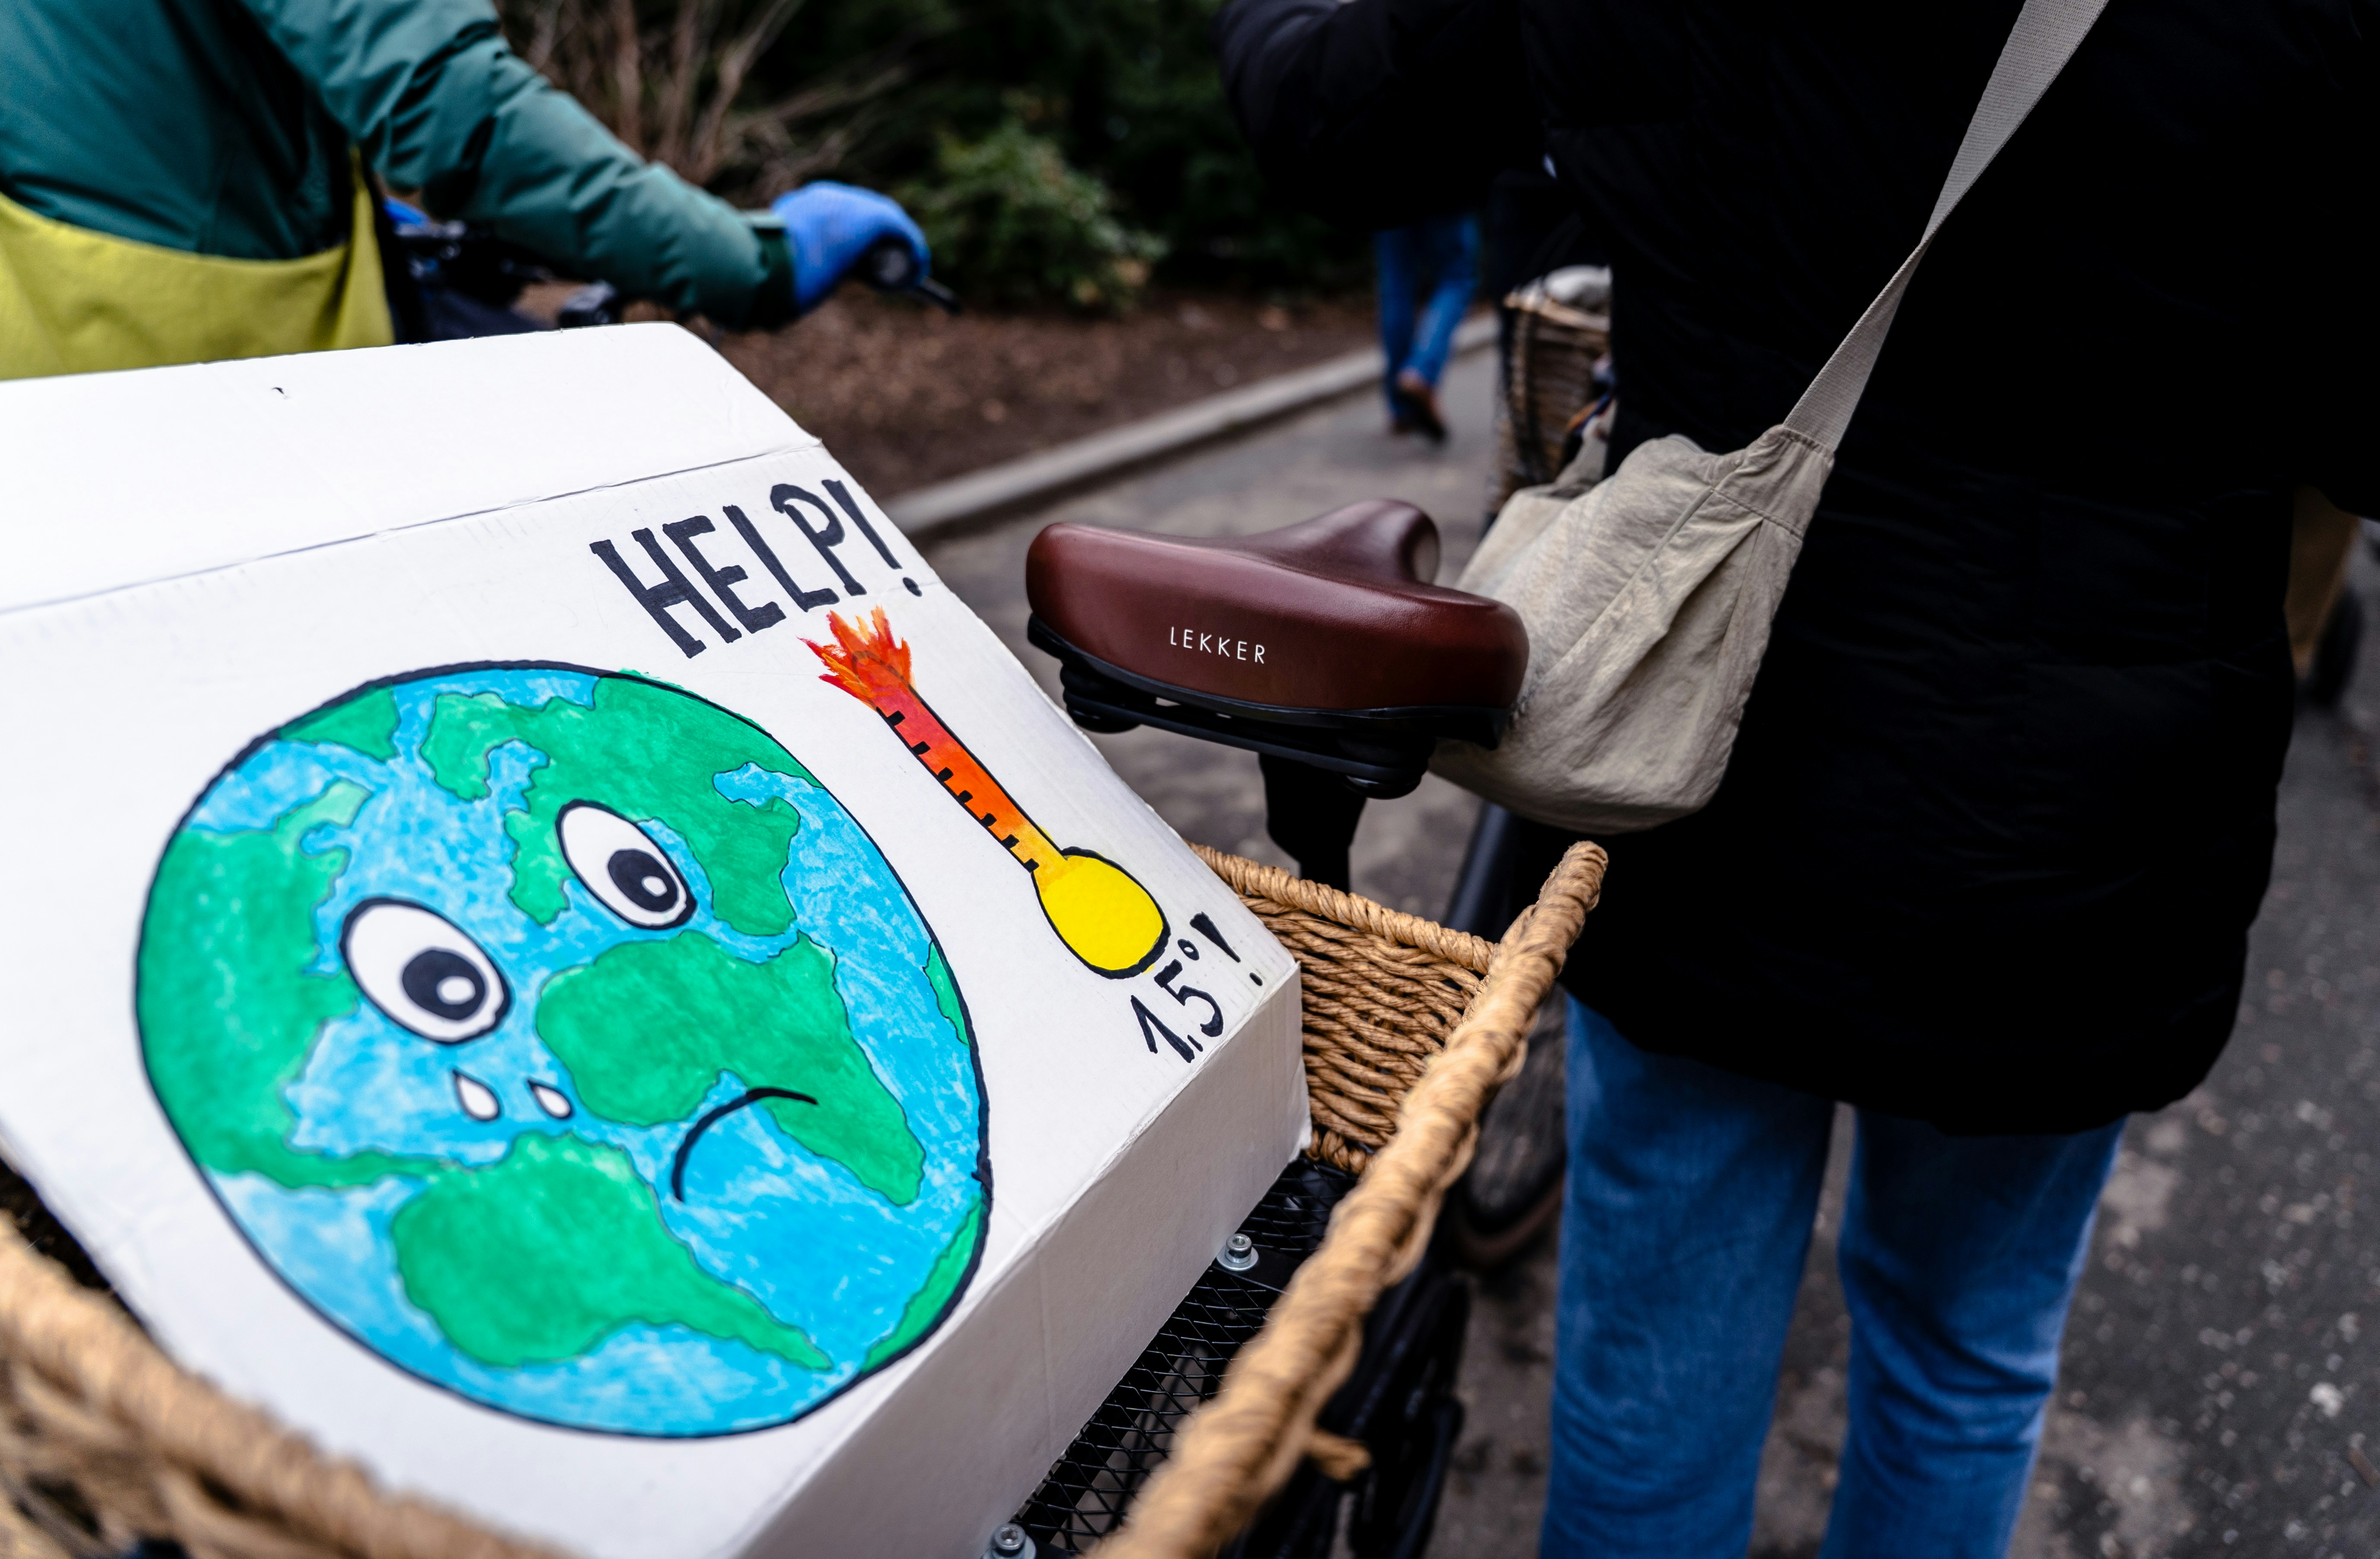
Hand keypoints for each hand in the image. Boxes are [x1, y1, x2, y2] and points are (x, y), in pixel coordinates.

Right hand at [770, 183, 929, 314]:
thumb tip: (773, 290)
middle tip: (891, 265)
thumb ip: (779, 271)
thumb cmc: (764, 271)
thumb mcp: (773, 268)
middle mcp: (829, 197)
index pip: (836, 216)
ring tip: (909, 271)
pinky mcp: (875, 217)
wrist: (773, 258)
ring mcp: (852, 203)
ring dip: (900, 247)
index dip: (853, 238)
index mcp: (801, 205)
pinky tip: (919, 272)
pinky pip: (903, 234)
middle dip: (881, 240)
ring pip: (887, 223)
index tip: (860, 259)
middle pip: (866, 214)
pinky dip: (914, 252)